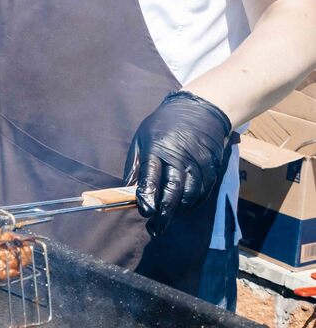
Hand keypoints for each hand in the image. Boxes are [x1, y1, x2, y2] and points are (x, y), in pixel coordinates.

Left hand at [124, 91, 231, 236]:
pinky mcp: (212, 170)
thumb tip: (126, 189)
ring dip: (177, 212)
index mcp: (157, 148)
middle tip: (155, 228)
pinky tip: (180, 211)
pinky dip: (191, 205)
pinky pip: (201, 193)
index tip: (144, 211)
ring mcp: (199, 164)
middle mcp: (180, 157)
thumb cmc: (164, 124)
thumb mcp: (142, 137)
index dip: (147, 195)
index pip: (152, 176)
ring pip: (189, 196)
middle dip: (164, 212)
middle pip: (173, 191)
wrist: (200, 110)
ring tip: (165, 222)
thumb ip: (135, 164)